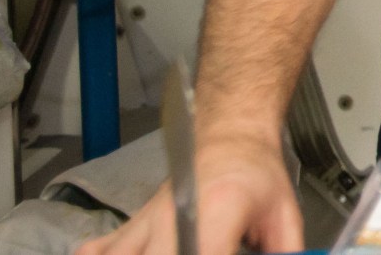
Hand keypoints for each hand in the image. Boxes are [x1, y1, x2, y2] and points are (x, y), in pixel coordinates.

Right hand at [77, 135, 303, 254]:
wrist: (230, 137)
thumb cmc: (256, 172)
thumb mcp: (284, 215)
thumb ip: (286, 252)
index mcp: (216, 212)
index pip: (201, 254)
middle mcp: (172, 218)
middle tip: (206, 254)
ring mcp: (144, 224)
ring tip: (172, 254)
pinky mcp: (129, 227)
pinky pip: (94, 252)